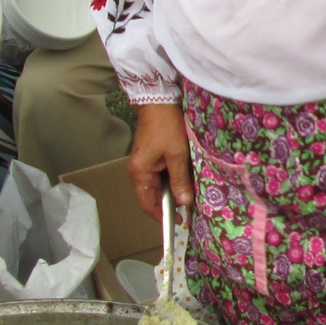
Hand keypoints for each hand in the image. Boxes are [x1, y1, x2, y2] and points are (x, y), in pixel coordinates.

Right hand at [128, 102, 193, 217]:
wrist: (159, 101)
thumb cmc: (167, 127)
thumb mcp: (177, 154)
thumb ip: (180, 180)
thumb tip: (184, 203)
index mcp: (140, 172)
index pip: (147, 203)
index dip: (161, 216)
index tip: (177, 223)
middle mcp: (137, 170)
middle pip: (151, 196)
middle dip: (168, 205)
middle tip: (187, 212)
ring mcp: (142, 163)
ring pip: (156, 186)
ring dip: (171, 192)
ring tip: (188, 198)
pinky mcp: (149, 157)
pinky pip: (159, 175)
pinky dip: (170, 181)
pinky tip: (184, 181)